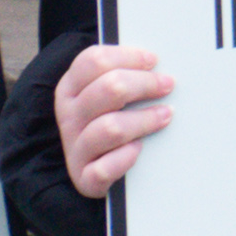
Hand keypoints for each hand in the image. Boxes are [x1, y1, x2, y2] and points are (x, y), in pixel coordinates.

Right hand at [54, 43, 173, 197]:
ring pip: (111, 127)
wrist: (93, 171)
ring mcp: (75, 148)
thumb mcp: (105, 96)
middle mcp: (68, 116)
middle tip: (167, 84)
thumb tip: (158, 63)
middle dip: (145, 83)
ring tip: (165, 115)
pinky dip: (125, 157)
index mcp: (70, 88)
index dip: (128, 57)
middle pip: (108, 88)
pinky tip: (138, 149)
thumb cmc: (108, 122)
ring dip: (145, 119)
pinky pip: (105, 168)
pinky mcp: (85, 178)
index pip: (93, 61)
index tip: (153, 60)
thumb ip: (122, 76)